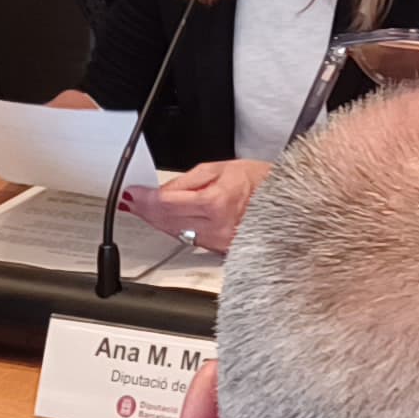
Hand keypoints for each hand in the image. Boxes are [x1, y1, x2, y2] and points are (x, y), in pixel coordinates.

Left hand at [128, 158, 269, 254]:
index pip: (167, 203)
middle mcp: (217, 227)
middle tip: (131, 201)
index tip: (132, 194)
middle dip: (145, 210)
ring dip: (156, 221)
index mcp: (216, 202)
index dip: (145, 199)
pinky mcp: (222, 249)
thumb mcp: (221, 168)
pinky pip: (190, 239)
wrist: (288, 200)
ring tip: (142, 209)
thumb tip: (163, 191)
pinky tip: (165, 221)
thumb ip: (188, 181)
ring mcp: (220, 242)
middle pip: (167, 221)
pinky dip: (174, 230)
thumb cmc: (261, 181)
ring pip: (176, 233)